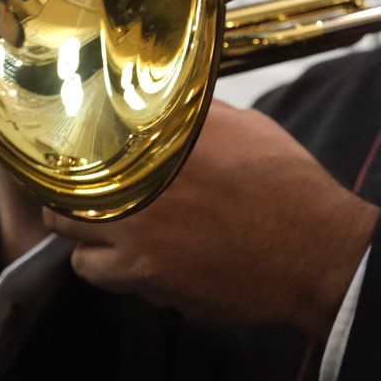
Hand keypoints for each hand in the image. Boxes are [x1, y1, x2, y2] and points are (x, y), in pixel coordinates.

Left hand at [46, 102, 376, 337]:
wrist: (315, 254)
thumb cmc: (289, 189)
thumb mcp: (248, 129)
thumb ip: (198, 117)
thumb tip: (171, 106)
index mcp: (166, 136)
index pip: (91, 128)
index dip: (75, 140)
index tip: (75, 146)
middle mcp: (141, 179)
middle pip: (65, 180)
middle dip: (67, 186)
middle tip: (80, 190)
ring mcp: (136, 230)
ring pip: (67, 229)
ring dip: (78, 227)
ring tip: (98, 225)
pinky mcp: (143, 274)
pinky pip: (91, 270)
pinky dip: (99, 265)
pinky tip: (120, 258)